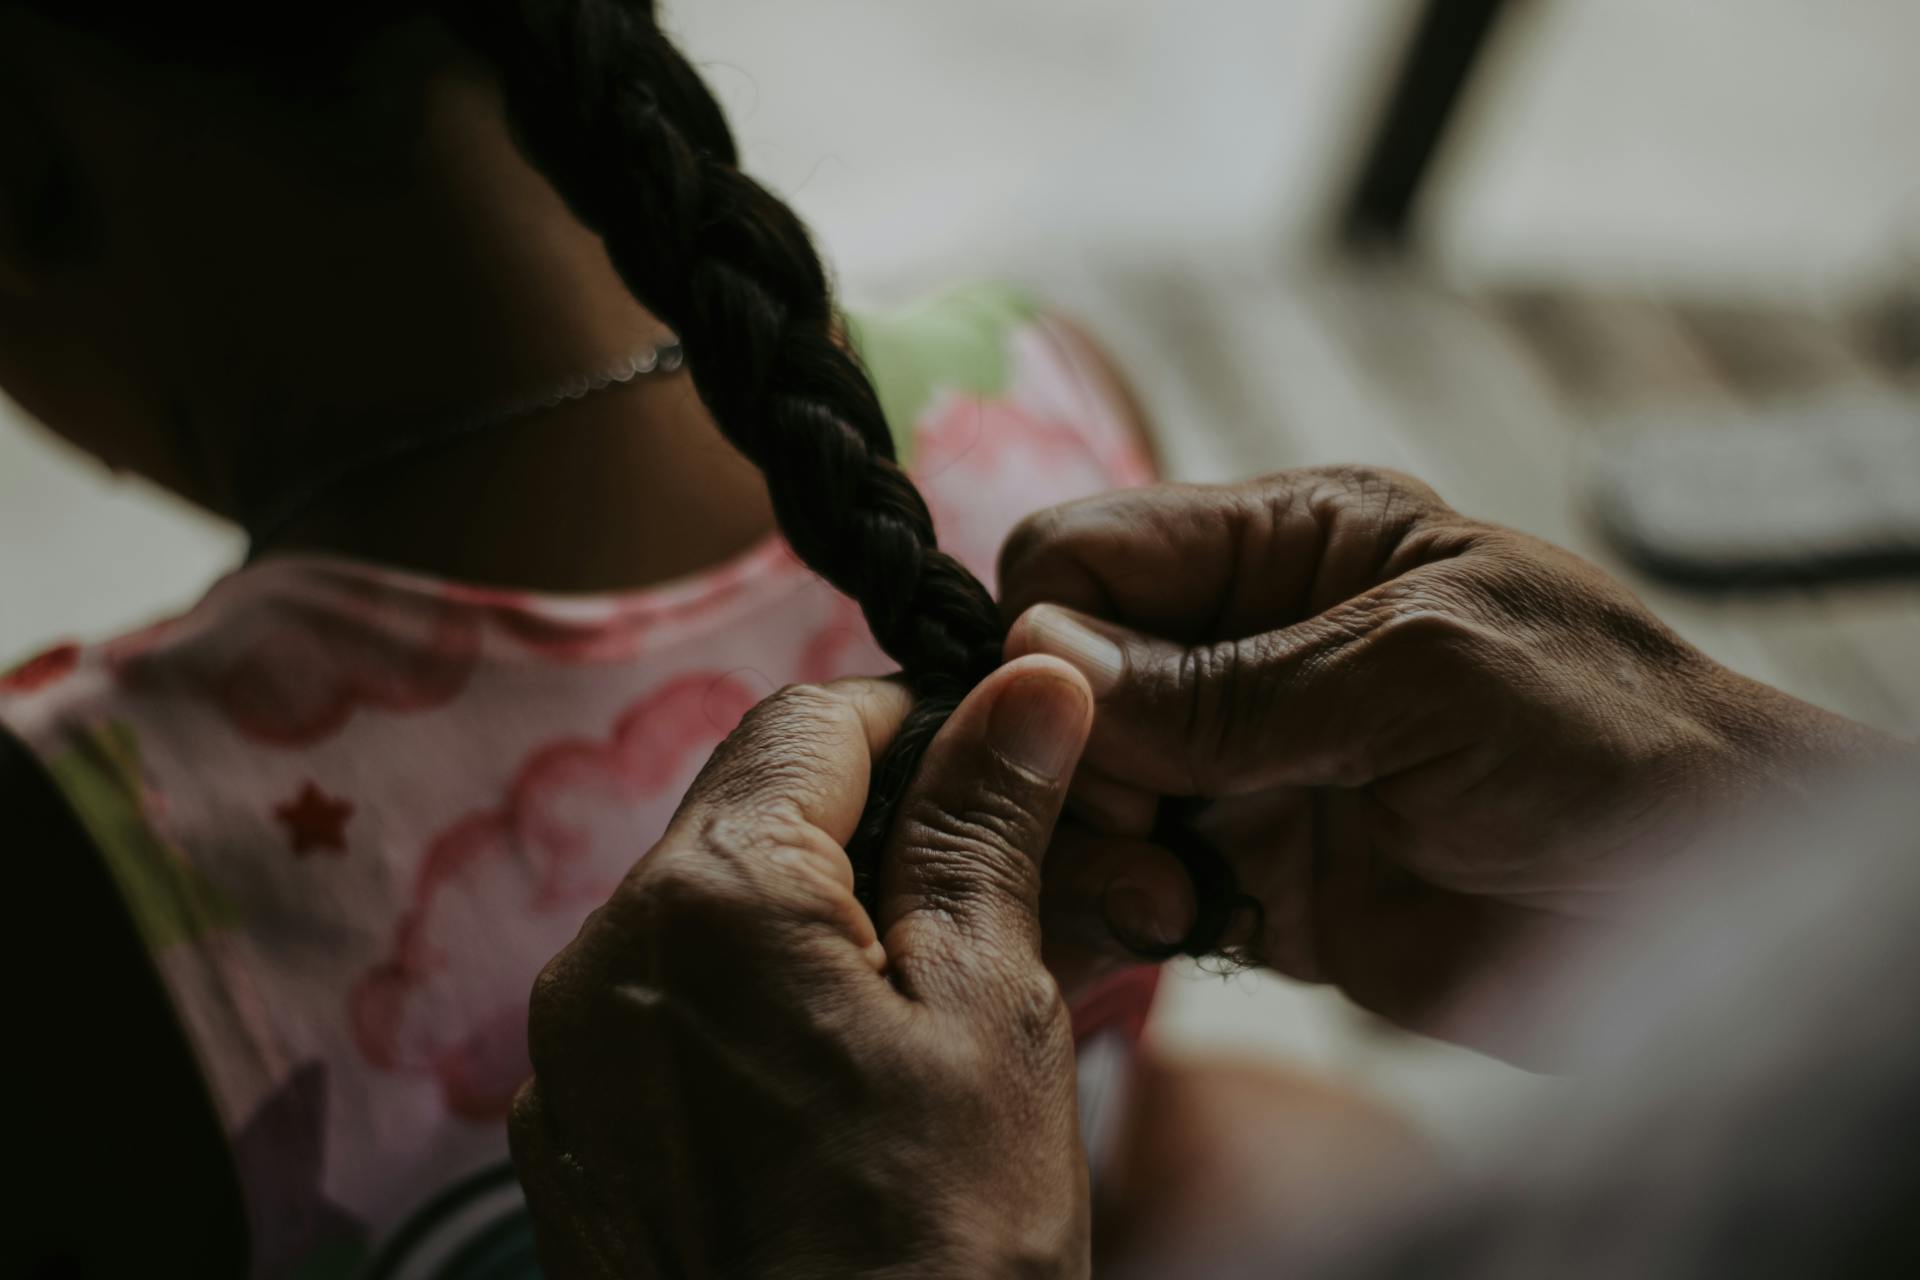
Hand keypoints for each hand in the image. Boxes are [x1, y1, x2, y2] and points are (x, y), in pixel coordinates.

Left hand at [510, 660, 1097, 1278]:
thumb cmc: (936, 1249)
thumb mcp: (990, 1010)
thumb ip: (987, 825)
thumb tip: (1031, 682)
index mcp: (707, 896)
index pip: (813, 720)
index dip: (924, 723)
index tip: (1008, 770)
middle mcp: (603, 951)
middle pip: (759, 808)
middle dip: (892, 824)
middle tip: (1017, 888)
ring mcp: (571, 1051)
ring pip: (718, 905)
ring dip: (835, 912)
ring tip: (954, 988)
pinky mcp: (572, 1131)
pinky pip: (672, 1003)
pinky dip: (765, 996)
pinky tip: (858, 1067)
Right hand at [1003, 468, 1898, 1057]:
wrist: (1716, 907)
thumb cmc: (1604, 735)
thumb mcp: (1412, 672)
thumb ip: (1225, 684)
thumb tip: (1039, 659)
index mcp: (1291, 548)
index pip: (1092, 553)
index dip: (1048, 627)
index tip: (1064, 719)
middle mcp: (1251, 654)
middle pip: (1067, 684)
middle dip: (1070, 755)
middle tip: (1129, 823)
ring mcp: (1249, 774)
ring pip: (1085, 794)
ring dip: (1093, 844)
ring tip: (1164, 895)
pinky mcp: (1259, 884)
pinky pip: (1136, 889)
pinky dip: (1124, 911)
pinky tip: (1172, 926)